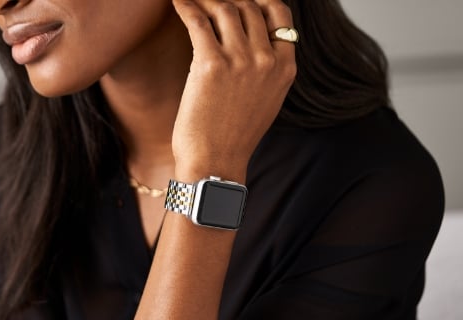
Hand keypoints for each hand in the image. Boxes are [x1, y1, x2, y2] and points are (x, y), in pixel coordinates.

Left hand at [171, 0, 296, 180]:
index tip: (241, 2)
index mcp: (285, 68)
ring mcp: (240, 60)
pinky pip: (198, 21)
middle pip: (249, 7)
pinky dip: (185, 5)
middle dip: (227, 0)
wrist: (216, 162)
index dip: (259, 1)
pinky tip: (177, 2)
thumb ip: (266, 68)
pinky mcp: (210, 64)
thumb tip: (253, 40)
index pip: (280, 15)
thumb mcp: (266, 99)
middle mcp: (266, 60)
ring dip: (206, 1)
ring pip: (225, 8)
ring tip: (192, 2)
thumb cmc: (234, 134)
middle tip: (209, 3)